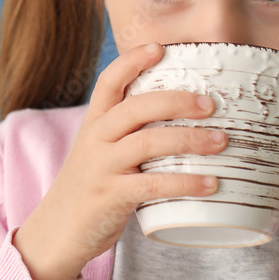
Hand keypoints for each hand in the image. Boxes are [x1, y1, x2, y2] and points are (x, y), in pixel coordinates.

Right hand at [14, 42, 226, 279]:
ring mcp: (102, 167)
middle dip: (177, 101)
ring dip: (190, 140)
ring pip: (147, 142)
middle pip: (136, 108)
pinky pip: (153, 184)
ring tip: (222, 141)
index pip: (109, 81)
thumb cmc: (91, 186)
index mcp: (95, 122)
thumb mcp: (102, 150)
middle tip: (211, 104)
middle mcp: (96, 139)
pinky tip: (210, 184)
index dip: (133, 61)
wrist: (57, 232)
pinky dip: (185, 183)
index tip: (160, 47)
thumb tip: (187, 114)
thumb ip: (131, 131)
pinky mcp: (111, 197)